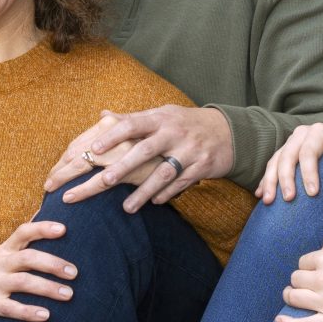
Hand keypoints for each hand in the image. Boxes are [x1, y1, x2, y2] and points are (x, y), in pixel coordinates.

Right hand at [0, 218, 74, 321]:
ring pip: (23, 282)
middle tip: (74, 273)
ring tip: (69, 294)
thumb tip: (45, 210)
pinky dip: (29, 312)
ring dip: (48, 288)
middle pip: (27, 258)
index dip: (42, 228)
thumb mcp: (4, 259)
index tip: (64, 229)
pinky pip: (11, 308)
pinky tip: (46, 315)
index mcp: (4, 250)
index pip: (23, 232)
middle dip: (53, 264)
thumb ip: (24, 242)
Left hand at [42, 105, 234, 212]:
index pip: (132, 124)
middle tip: (105, 181)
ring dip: (144, 191)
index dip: (112, 136)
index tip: (94, 149)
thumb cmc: (185, 123)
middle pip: (145, 150)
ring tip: (127, 208)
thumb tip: (102, 115)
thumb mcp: (162, 114)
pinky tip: (155, 202)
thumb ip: (133, 118)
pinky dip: (167, 194)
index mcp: (160, 118)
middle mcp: (174, 133)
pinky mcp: (202, 166)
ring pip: (163, 173)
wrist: (228, 131)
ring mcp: (189, 150)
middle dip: (124, 166)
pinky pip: (181, 183)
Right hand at [255, 123, 322, 203]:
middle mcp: (302, 134)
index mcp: (319, 131)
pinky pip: (273, 165)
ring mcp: (292, 142)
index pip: (308, 152)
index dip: (308, 173)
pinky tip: (260, 194)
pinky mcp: (288, 152)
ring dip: (270, 180)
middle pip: (287, 156)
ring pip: (276, 160)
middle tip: (288, 200)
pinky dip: (266, 179)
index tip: (313, 194)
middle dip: (285, 179)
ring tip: (268, 200)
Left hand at [275, 228, 322, 321]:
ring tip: (295, 297)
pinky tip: (279, 321)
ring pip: (294, 298)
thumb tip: (320, 248)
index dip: (310, 265)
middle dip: (300, 280)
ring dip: (291, 296)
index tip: (319, 270)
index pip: (303, 262)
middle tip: (308, 284)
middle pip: (296, 279)